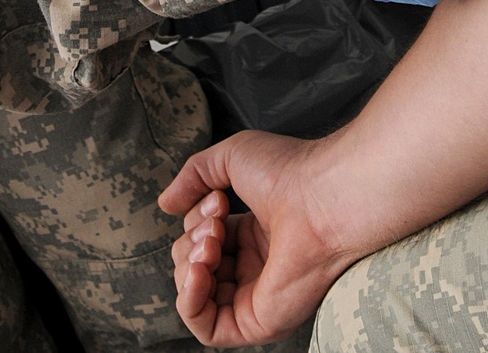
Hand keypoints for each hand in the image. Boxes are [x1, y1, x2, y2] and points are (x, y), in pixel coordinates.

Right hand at [160, 129, 352, 347]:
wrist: (323, 197)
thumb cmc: (289, 172)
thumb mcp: (228, 159)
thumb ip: (192, 176)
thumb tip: (164, 204)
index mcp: (251, 235)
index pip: (200, 239)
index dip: (195, 220)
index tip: (216, 199)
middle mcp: (253, 268)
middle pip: (192, 266)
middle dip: (191, 240)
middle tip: (216, 222)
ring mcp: (255, 296)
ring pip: (194, 296)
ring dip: (188, 263)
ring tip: (212, 240)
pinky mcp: (257, 322)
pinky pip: (205, 327)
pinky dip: (189, 299)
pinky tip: (197, 270)